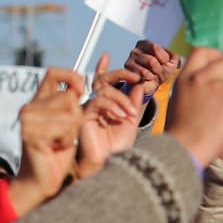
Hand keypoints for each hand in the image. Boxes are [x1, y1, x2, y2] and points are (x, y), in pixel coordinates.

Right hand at [8, 68, 84, 215]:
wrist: (41, 180)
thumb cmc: (57, 153)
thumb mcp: (67, 125)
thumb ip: (69, 105)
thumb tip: (79, 85)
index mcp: (37, 102)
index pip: (53, 73)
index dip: (72, 76)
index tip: (82, 88)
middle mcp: (29, 108)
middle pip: (69, 98)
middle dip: (77, 118)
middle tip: (66, 135)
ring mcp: (28, 120)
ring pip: (70, 115)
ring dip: (72, 133)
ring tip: (59, 143)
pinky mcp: (31, 133)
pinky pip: (64, 129)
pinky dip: (67, 141)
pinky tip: (56, 149)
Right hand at [76, 53, 141, 178]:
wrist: (111, 162)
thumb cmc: (118, 146)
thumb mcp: (130, 121)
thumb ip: (133, 103)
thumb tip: (139, 85)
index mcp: (104, 104)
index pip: (104, 81)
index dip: (108, 69)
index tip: (116, 60)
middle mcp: (94, 104)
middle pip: (103, 80)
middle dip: (120, 75)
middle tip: (136, 77)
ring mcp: (88, 108)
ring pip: (104, 91)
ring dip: (122, 99)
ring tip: (131, 114)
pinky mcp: (84, 115)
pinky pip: (98, 101)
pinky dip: (112, 106)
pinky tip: (121, 116)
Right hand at [124, 39, 180, 99]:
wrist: (153, 84)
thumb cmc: (161, 70)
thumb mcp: (171, 61)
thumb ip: (174, 55)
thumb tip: (175, 51)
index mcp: (145, 44)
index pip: (156, 48)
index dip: (164, 58)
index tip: (164, 62)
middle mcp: (135, 50)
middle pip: (151, 60)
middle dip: (159, 68)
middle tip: (157, 70)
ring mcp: (129, 61)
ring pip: (146, 70)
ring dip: (154, 74)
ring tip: (153, 74)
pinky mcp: (128, 72)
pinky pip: (142, 76)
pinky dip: (148, 79)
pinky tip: (147, 79)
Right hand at [166, 47, 222, 168]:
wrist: (186, 148)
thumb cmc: (181, 129)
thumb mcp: (180, 97)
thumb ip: (194, 83)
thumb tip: (206, 78)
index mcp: (187, 76)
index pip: (203, 51)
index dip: (213, 55)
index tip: (216, 64)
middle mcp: (204, 77)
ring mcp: (221, 88)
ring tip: (220, 116)